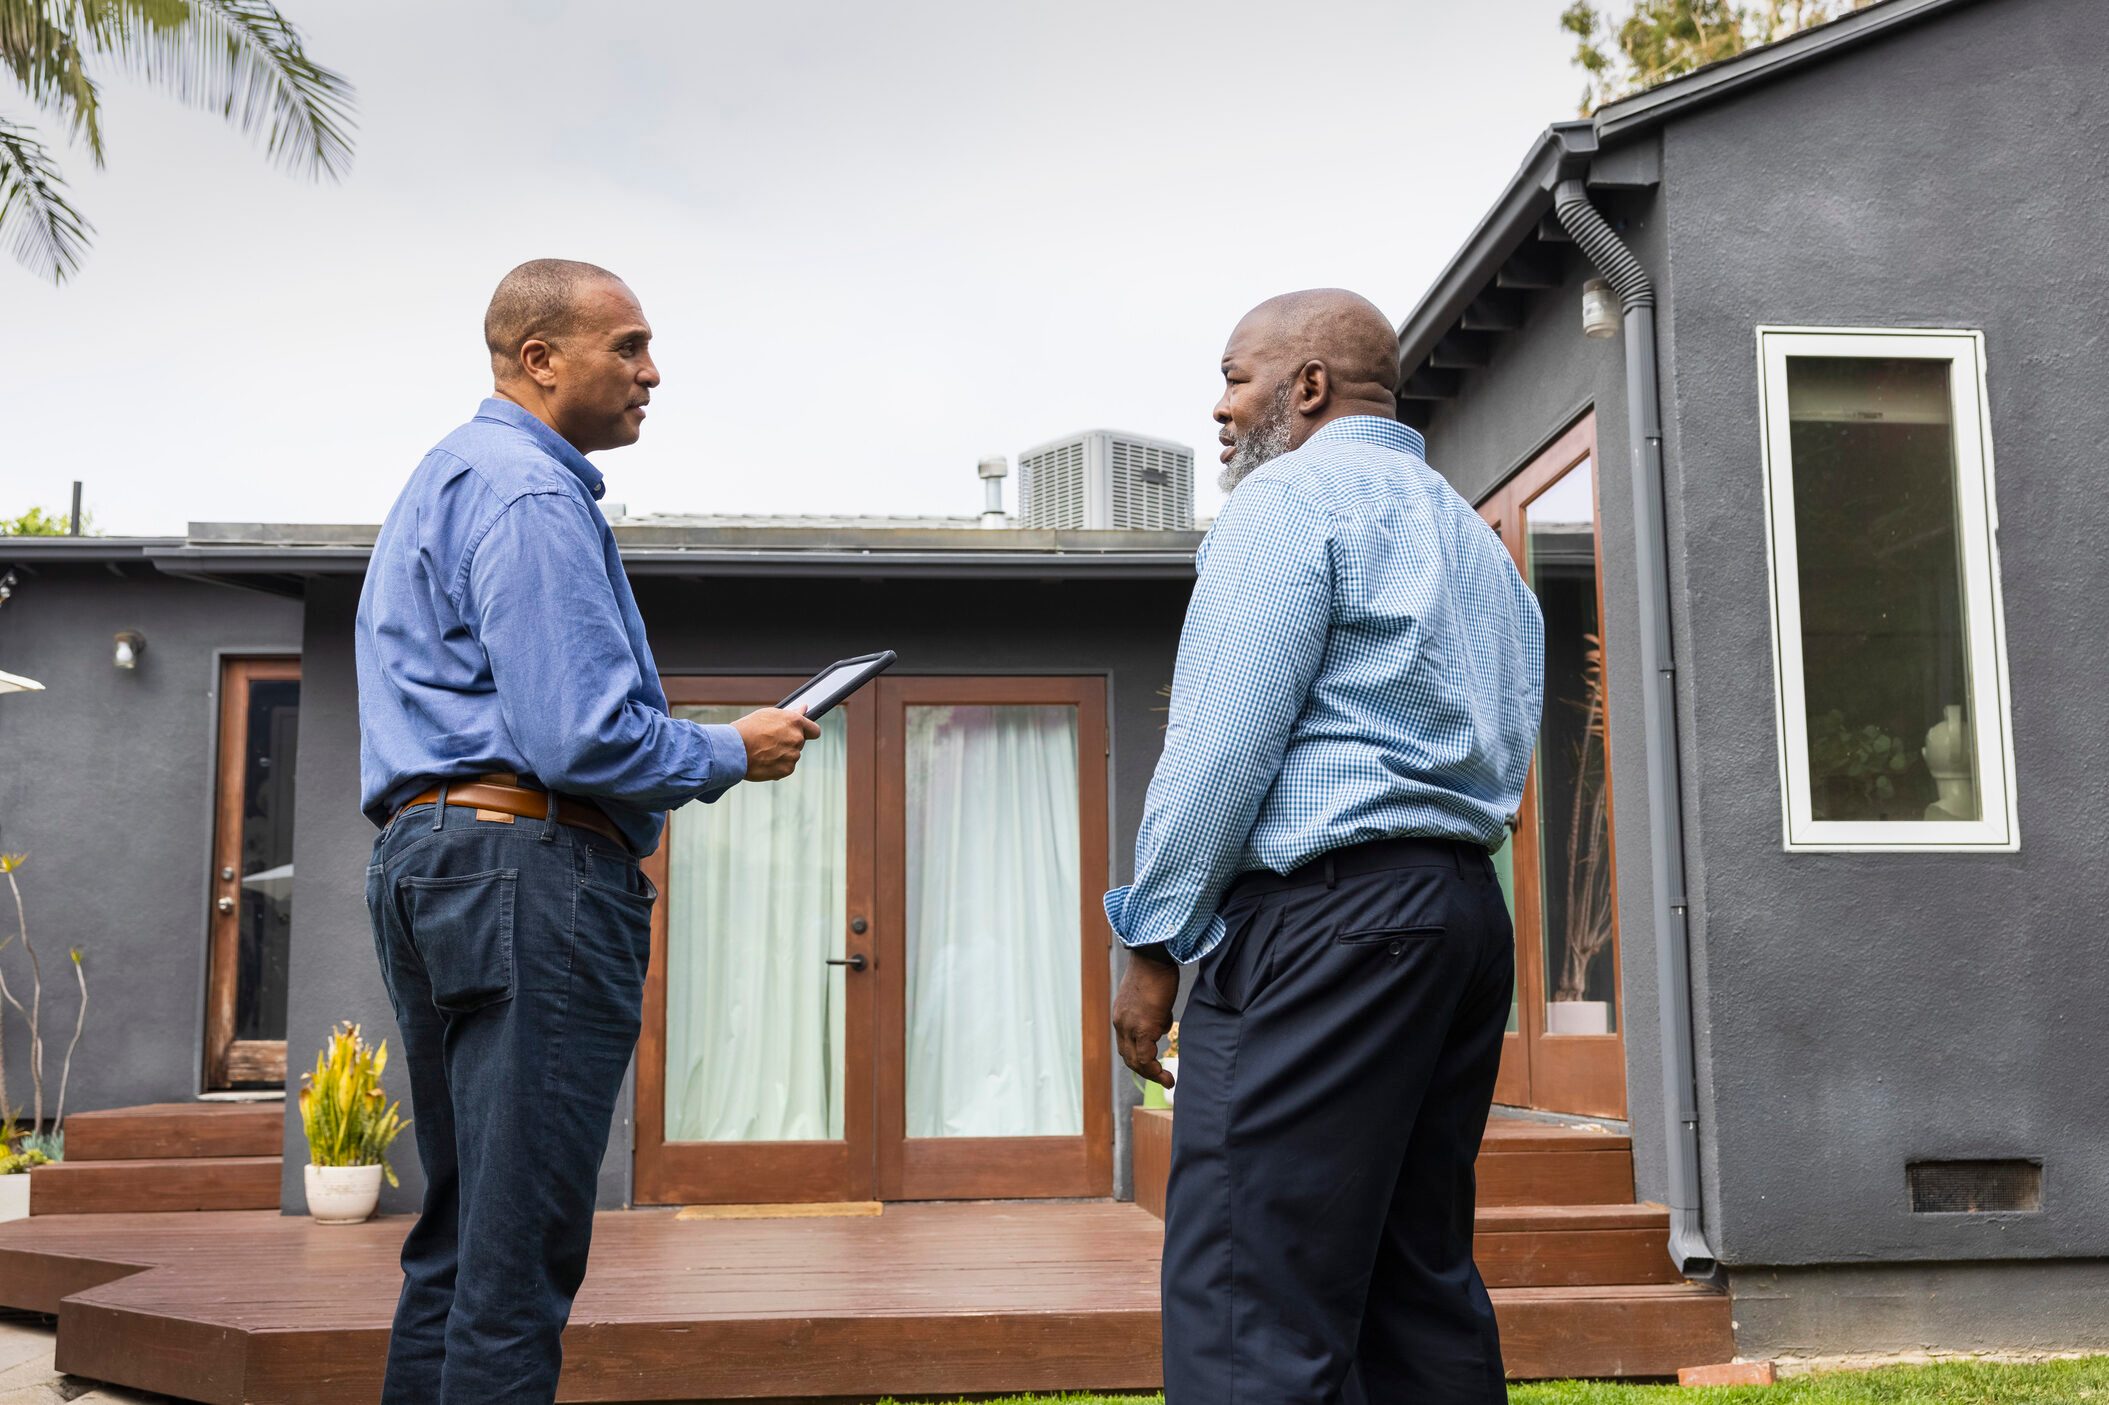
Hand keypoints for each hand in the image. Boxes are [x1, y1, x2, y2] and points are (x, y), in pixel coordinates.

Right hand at [733, 706, 821, 780]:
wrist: (734, 749)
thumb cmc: (747, 729)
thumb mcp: (768, 714)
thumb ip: (790, 713)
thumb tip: (804, 709)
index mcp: (795, 722)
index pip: (814, 730)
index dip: (808, 732)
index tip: (804, 733)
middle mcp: (797, 738)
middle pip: (799, 743)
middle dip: (788, 742)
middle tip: (770, 741)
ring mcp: (793, 755)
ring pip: (791, 755)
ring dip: (782, 754)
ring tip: (763, 751)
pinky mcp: (787, 769)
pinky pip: (785, 768)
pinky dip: (777, 766)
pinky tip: (764, 760)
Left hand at [1113, 954, 1179, 1088]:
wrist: (1153, 956)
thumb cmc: (1154, 971)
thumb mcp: (1148, 997)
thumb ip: (1151, 1015)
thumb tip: (1160, 1029)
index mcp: (1121, 1016)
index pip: (1126, 1046)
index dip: (1139, 1060)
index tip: (1154, 1066)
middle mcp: (1121, 1024)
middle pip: (1128, 1058)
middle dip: (1145, 1072)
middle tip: (1161, 1078)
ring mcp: (1130, 1026)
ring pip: (1136, 1061)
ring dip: (1151, 1074)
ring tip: (1166, 1080)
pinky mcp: (1143, 1026)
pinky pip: (1146, 1056)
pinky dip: (1155, 1068)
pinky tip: (1167, 1073)